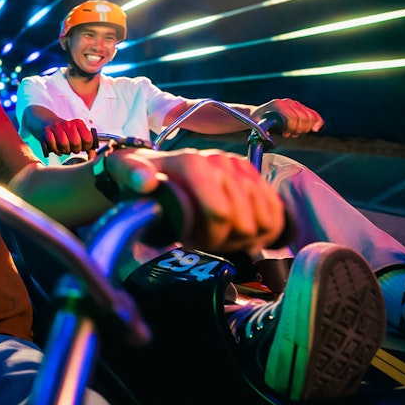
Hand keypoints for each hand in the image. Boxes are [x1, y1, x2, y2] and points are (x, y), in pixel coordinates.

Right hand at [41, 118, 96, 158]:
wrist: (45, 122)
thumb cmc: (65, 133)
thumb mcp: (78, 135)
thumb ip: (88, 147)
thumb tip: (93, 157)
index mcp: (79, 123)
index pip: (88, 139)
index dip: (86, 147)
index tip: (83, 147)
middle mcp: (68, 123)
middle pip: (76, 143)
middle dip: (75, 150)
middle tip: (73, 149)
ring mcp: (56, 126)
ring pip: (64, 144)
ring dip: (65, 151)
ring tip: (65, 149)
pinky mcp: (46, 131)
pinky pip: (53, 145)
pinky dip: (56, 150)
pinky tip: (57, 148)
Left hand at [107, 148, 284, 254]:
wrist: (157, 165)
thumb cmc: (142, 174)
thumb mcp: (127, 170)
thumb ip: (132, 174)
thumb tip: (146, 182)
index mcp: (194, 164)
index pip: (220, 214)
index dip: (208, 238)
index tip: (192, 241)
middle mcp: (221, 162)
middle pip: (244, 224)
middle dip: (224, 241)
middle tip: (204, 239)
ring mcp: (240, 168)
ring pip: (265, 220)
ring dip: (244, 237)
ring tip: (219, 234)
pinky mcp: (253, 175)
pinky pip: (277, 212)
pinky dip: (264, 230)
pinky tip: (240, 232)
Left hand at [253, 98, 323, 137]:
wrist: (256, 114)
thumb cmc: (257, 123)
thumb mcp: (258, 127)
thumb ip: (263, 133)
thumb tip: (268, 140)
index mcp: (277, 106)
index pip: (292, 118)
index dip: (291, 129)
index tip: (285, 134)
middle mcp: (286, 102)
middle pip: (303, 117)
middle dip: (299, 129)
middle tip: (291, 134)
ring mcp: (293, 103)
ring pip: (310, 116)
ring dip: (306, 128)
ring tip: (296, 132)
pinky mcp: (298, 106)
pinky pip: (313, 114)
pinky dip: (317, 121)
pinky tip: (315, 129)